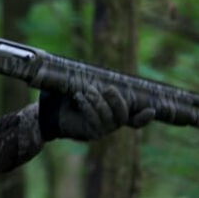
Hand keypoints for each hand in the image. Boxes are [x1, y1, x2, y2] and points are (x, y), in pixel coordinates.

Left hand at [38, 85, 155, 140]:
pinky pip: (94, 122)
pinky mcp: (89, 133)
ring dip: (100, 103)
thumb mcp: (77, 84)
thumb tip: (90, 64)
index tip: (152, 110)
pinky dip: (88, 107)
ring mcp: (101, 129)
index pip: (133, 117)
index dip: (144, 117)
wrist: (47, 111)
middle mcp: (110, 122)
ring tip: (88, 91)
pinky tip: (80, 97)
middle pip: (124, 116)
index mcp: (112, 110)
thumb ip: (87, 78)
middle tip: (109, 89)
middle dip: (118, 102)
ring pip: (110, 119)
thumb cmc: (64, 96)